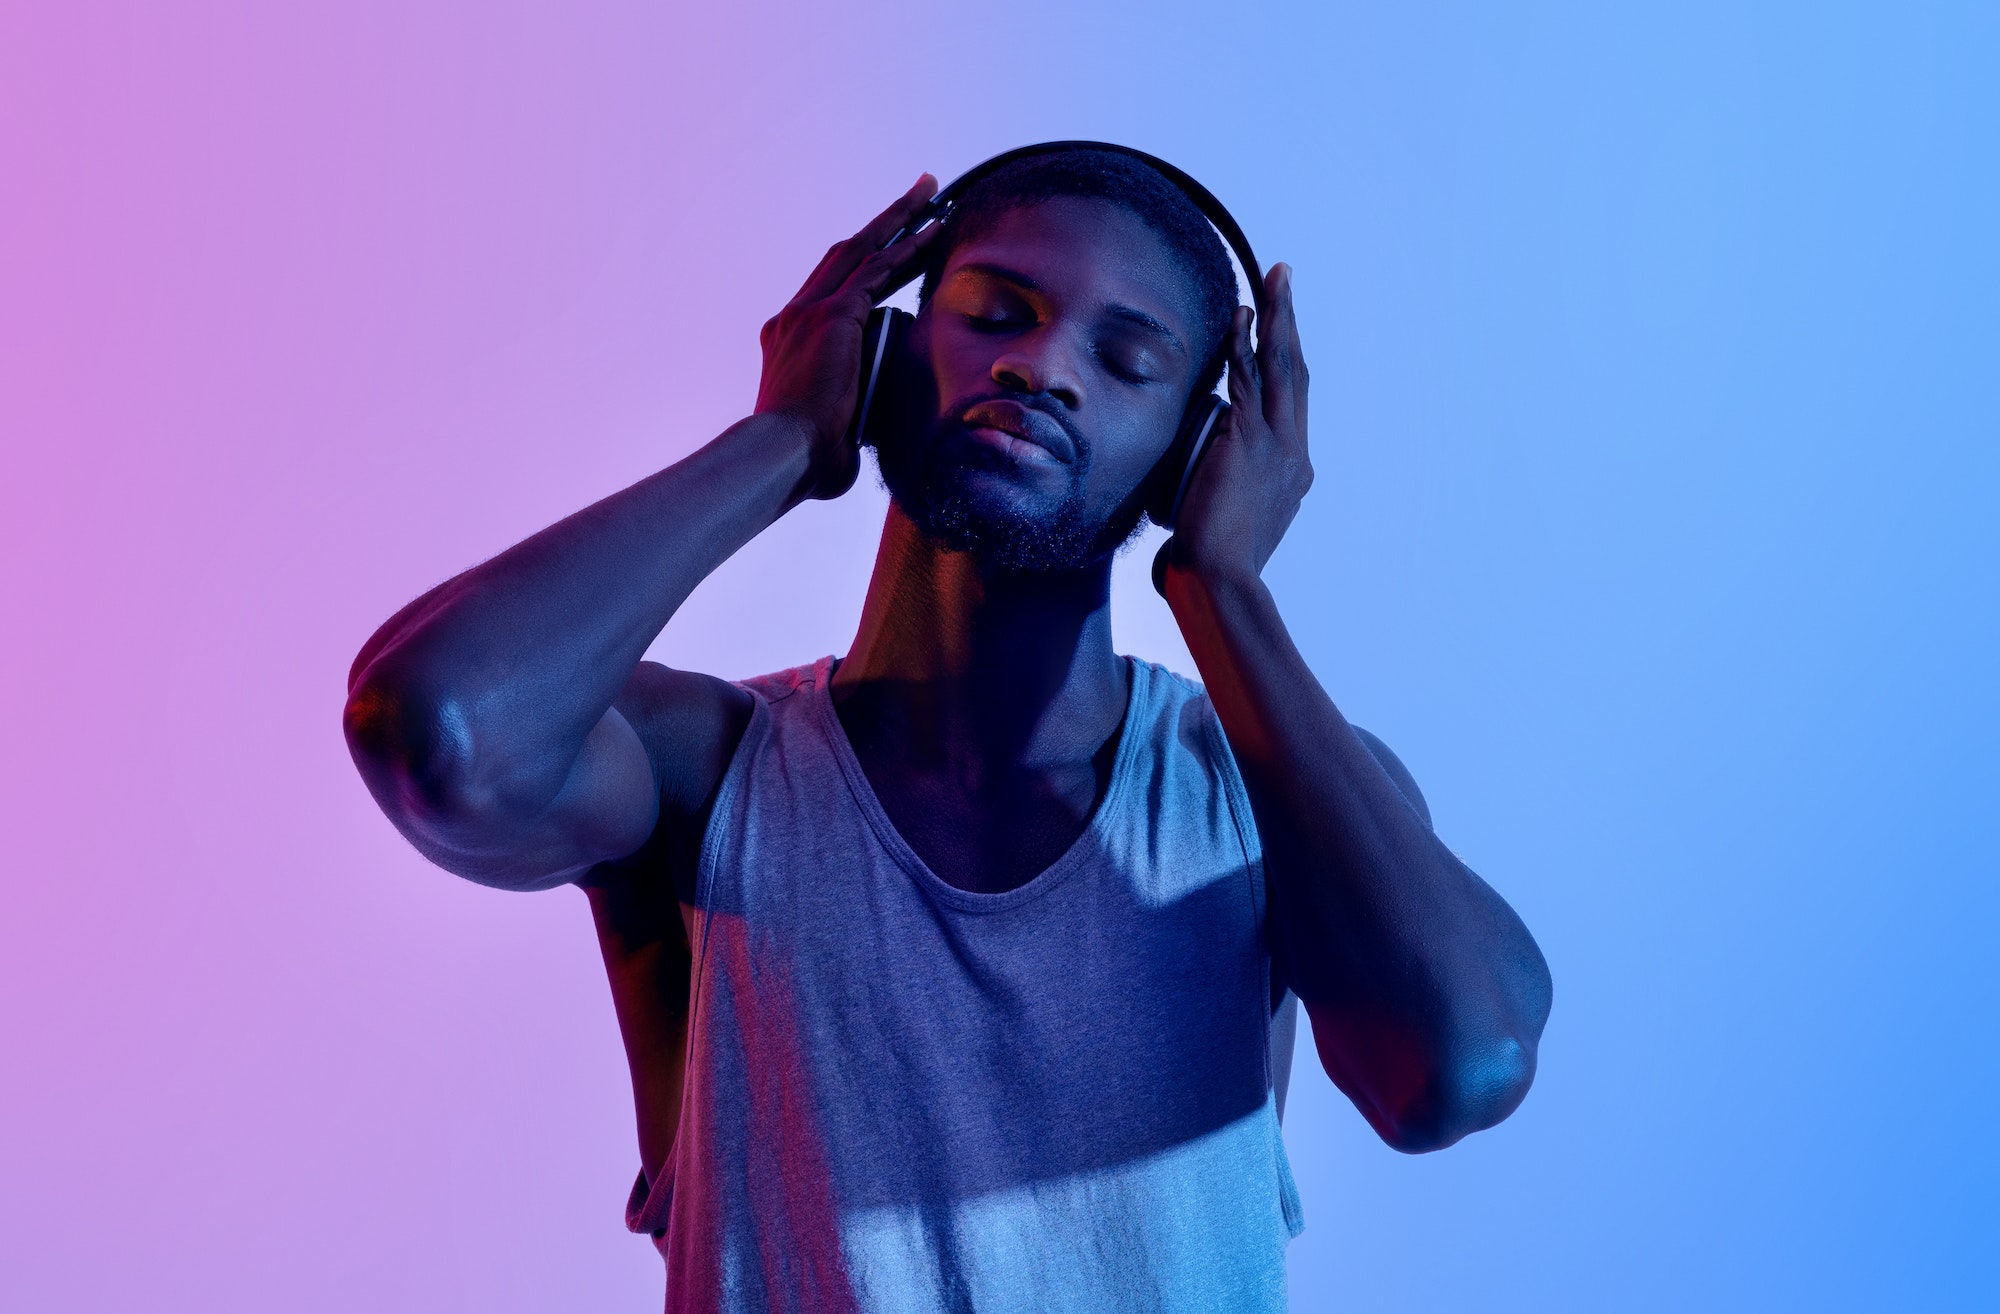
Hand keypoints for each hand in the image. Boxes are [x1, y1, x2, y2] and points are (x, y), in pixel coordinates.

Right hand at [755, 175, 941, 501]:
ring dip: (900, 219)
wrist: (782, 458)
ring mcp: (810, 312)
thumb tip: (860, 438)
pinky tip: (935, 231)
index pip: (832, 290)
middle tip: (917, 195)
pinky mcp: (832, 317)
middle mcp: (794, 316)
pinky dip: (908, 249)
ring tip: (931, 192)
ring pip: (862, 249)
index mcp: (787, 341)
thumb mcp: (830, 432)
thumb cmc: (805, 463)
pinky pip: (878, 270)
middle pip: (846, 254)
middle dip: (885, 222)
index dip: (864, 264)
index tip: (891, 248)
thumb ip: (848, 419)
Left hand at [1162, 264, 1313, 585]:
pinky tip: (1241, 315)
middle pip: (1297, 373)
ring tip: (1275, 277)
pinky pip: (1250, 380)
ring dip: (1278, 317)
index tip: (1278, 327)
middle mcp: (1294, 454)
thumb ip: (1211, 508)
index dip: (1287, 360)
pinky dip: (1246, 345)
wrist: (1217, 581)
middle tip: (1285, 278)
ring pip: (1282, 367)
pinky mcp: (1250, 443)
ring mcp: (1278, 447)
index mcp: (1292, 473)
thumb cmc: (1210, 568)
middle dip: (1290, 322)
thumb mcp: (1220, 528)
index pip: (1293, 403)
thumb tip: (1183, 520)